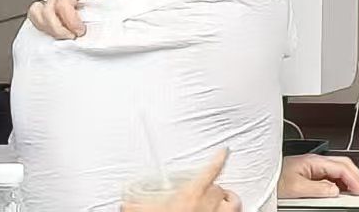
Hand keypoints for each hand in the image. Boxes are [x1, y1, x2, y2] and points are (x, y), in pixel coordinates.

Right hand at [28, 0, 118, 38]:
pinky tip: (57, 31)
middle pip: (46, 12)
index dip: (70, 20)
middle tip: (73, 36)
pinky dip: (43, 26)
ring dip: (49, 28)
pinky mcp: (48, 0)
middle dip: (58, 29)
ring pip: (37, 14)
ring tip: (66, 35)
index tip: (80, 30)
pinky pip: (36, 15)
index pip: (63, 3)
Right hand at [123, 149, 238, 211]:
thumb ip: (136, 205)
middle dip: (211, 188)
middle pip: (217, 187)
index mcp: (192, 195)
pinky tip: (226, 210)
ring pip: (232, 199)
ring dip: (228, 198)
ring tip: (222, 199)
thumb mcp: (147, 211)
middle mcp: (209, 203)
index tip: (224, 151)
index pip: (211, 170)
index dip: (218, 159)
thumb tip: (126, 203)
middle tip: (202, 193)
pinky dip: (232, 209)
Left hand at [280, 154, 358, 198]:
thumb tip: (335, 190)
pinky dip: (339, 182)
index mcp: (314, 161)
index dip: (355, 178)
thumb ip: (318, 188)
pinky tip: (339, 190)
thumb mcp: (295, 188)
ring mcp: (312, 166)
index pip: (342, 167)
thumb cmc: (273, 179)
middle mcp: (315, 161)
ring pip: (337, 170)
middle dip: (356, 176)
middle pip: (343, 165)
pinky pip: (329, 175)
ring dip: (348, 179)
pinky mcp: (308, 172)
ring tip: (354, 191)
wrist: (258, 177)